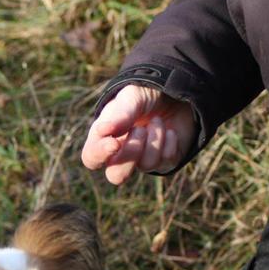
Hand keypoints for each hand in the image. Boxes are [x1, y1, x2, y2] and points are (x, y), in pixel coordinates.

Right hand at [81, 84, 195, 184]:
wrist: (176, 94)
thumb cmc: (145, 95)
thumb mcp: (132, 97)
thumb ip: (120, 114)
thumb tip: (105, 130)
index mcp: (103, 139)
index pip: (91, 158)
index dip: (100, 154)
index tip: (114, 143)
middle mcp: (120, 156)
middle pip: (116, 176)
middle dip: (131, 153)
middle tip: (140, 129)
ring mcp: (143, 161)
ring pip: (146, 165)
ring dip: (154, 138)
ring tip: (156, 120)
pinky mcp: (165, 163)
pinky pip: (166, 161)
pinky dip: (169, 141)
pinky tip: (169, 129)